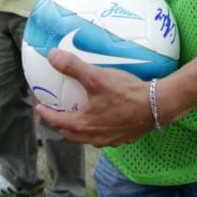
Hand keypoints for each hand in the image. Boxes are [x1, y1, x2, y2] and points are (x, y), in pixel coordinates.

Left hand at [34, 49, 155, 146]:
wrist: (157, 106)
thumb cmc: (126, 93)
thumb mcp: (97, 77)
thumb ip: (73, 67)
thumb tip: (52, 56)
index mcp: (84, 124)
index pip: (57, 121)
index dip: (46, 114)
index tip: (39, 108)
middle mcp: (95, 137)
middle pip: (71, 134)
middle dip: (61, 125)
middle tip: (56, 114)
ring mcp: (111, 140)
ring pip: (88, 137)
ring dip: (79, 129)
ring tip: (78, 117)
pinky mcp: (125, 138)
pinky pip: (106, 136)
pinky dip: (98, 129)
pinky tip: (104, 119)